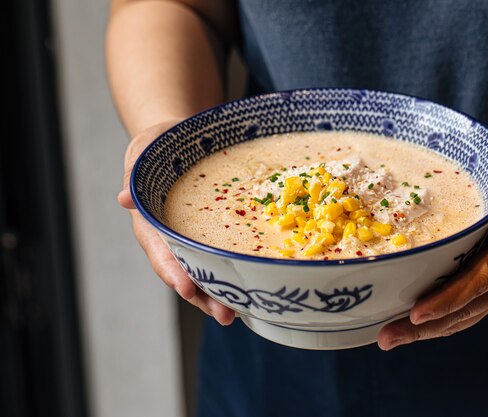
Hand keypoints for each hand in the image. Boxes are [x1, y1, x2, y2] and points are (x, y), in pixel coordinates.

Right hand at [118, 120, 235, 324]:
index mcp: (151, 224)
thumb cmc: (157, 147)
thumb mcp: (143, 153)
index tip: (186, 288)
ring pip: (205, 275)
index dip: (173, 272)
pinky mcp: (213, 237)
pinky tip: (252, 291)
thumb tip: (122, 199)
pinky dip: (234, 277)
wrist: (177, 142)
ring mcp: (193, 241)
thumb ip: (134, 176)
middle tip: (225, 315)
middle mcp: (172, 240)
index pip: (161, 253)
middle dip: (203, 297)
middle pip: (185, 275)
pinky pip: (222, 259)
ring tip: (238, 315)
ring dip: (220, 297)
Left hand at [377, 160, 487, 349]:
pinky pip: (469, 311)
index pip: (476, 284)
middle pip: (463, 310)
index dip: (446, 301)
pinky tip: (417, 328)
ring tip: (391, 338)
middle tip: (386, 338)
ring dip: (427, 332)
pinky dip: (442, 323)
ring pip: (464, 317)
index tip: (416, 314)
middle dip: (423, 328)